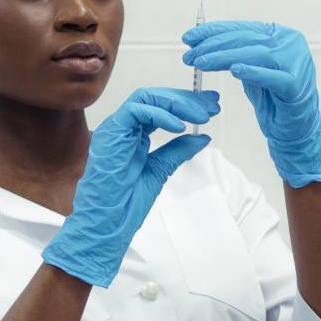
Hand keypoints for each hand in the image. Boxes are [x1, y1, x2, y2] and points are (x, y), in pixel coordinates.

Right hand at [41, 88, 219, 286]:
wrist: (108, 222)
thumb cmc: (126, 203)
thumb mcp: (160, 170)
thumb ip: (178, 151)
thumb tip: (202, 137)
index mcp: (135, 135)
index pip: (161, 108)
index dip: (187, 104)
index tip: (211, 105)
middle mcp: (124, 127)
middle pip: (156, 98)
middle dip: (186, 99)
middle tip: (211, 105)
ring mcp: (116, 128)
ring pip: (146, 98)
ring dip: (177, 104)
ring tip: (200, 116)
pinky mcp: (111, 132)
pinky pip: (135, 111)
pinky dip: (159, 114)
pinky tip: (179, 127)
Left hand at [181, 20, 320, 187]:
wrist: (295, 129)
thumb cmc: (273, 98)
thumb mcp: (251, 69)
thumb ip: (235, 53)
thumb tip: (201, 41)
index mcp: (280, 35)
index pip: (242, 28)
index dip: (214, 31)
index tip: (189, 38)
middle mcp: (290, 43)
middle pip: (246, 39)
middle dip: (213, 46)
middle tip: (189, 55)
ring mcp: (297, 63)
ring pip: (255, 54)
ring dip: (224, 57)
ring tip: (201, 64)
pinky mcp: (296, 86)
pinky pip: (272, 77)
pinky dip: (253, 72)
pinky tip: (234, 70)